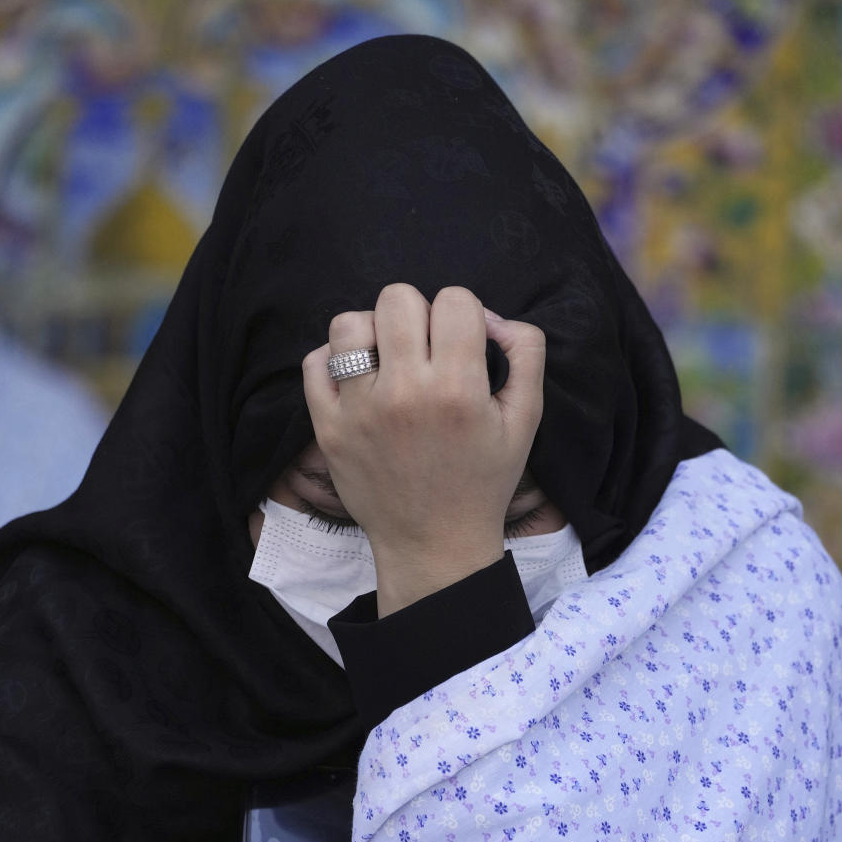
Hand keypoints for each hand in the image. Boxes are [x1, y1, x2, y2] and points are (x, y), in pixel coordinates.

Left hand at [303, 283, 545, 614]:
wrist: (434, 544)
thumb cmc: (483, 481)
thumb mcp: (526, 419)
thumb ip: (525, 353)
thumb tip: (491, 316)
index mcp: (459, 389)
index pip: (455, 299)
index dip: (462, 314)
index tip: (461, 344)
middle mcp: (406, 393)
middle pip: (398, 298)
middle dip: (416, 315)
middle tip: (423, 350)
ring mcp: (360, 410)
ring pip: (350, 323)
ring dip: (371, 333)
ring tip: (387, 361)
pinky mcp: (328, 427)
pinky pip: (314, 363)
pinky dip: (332, 361)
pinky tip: (357, 380)